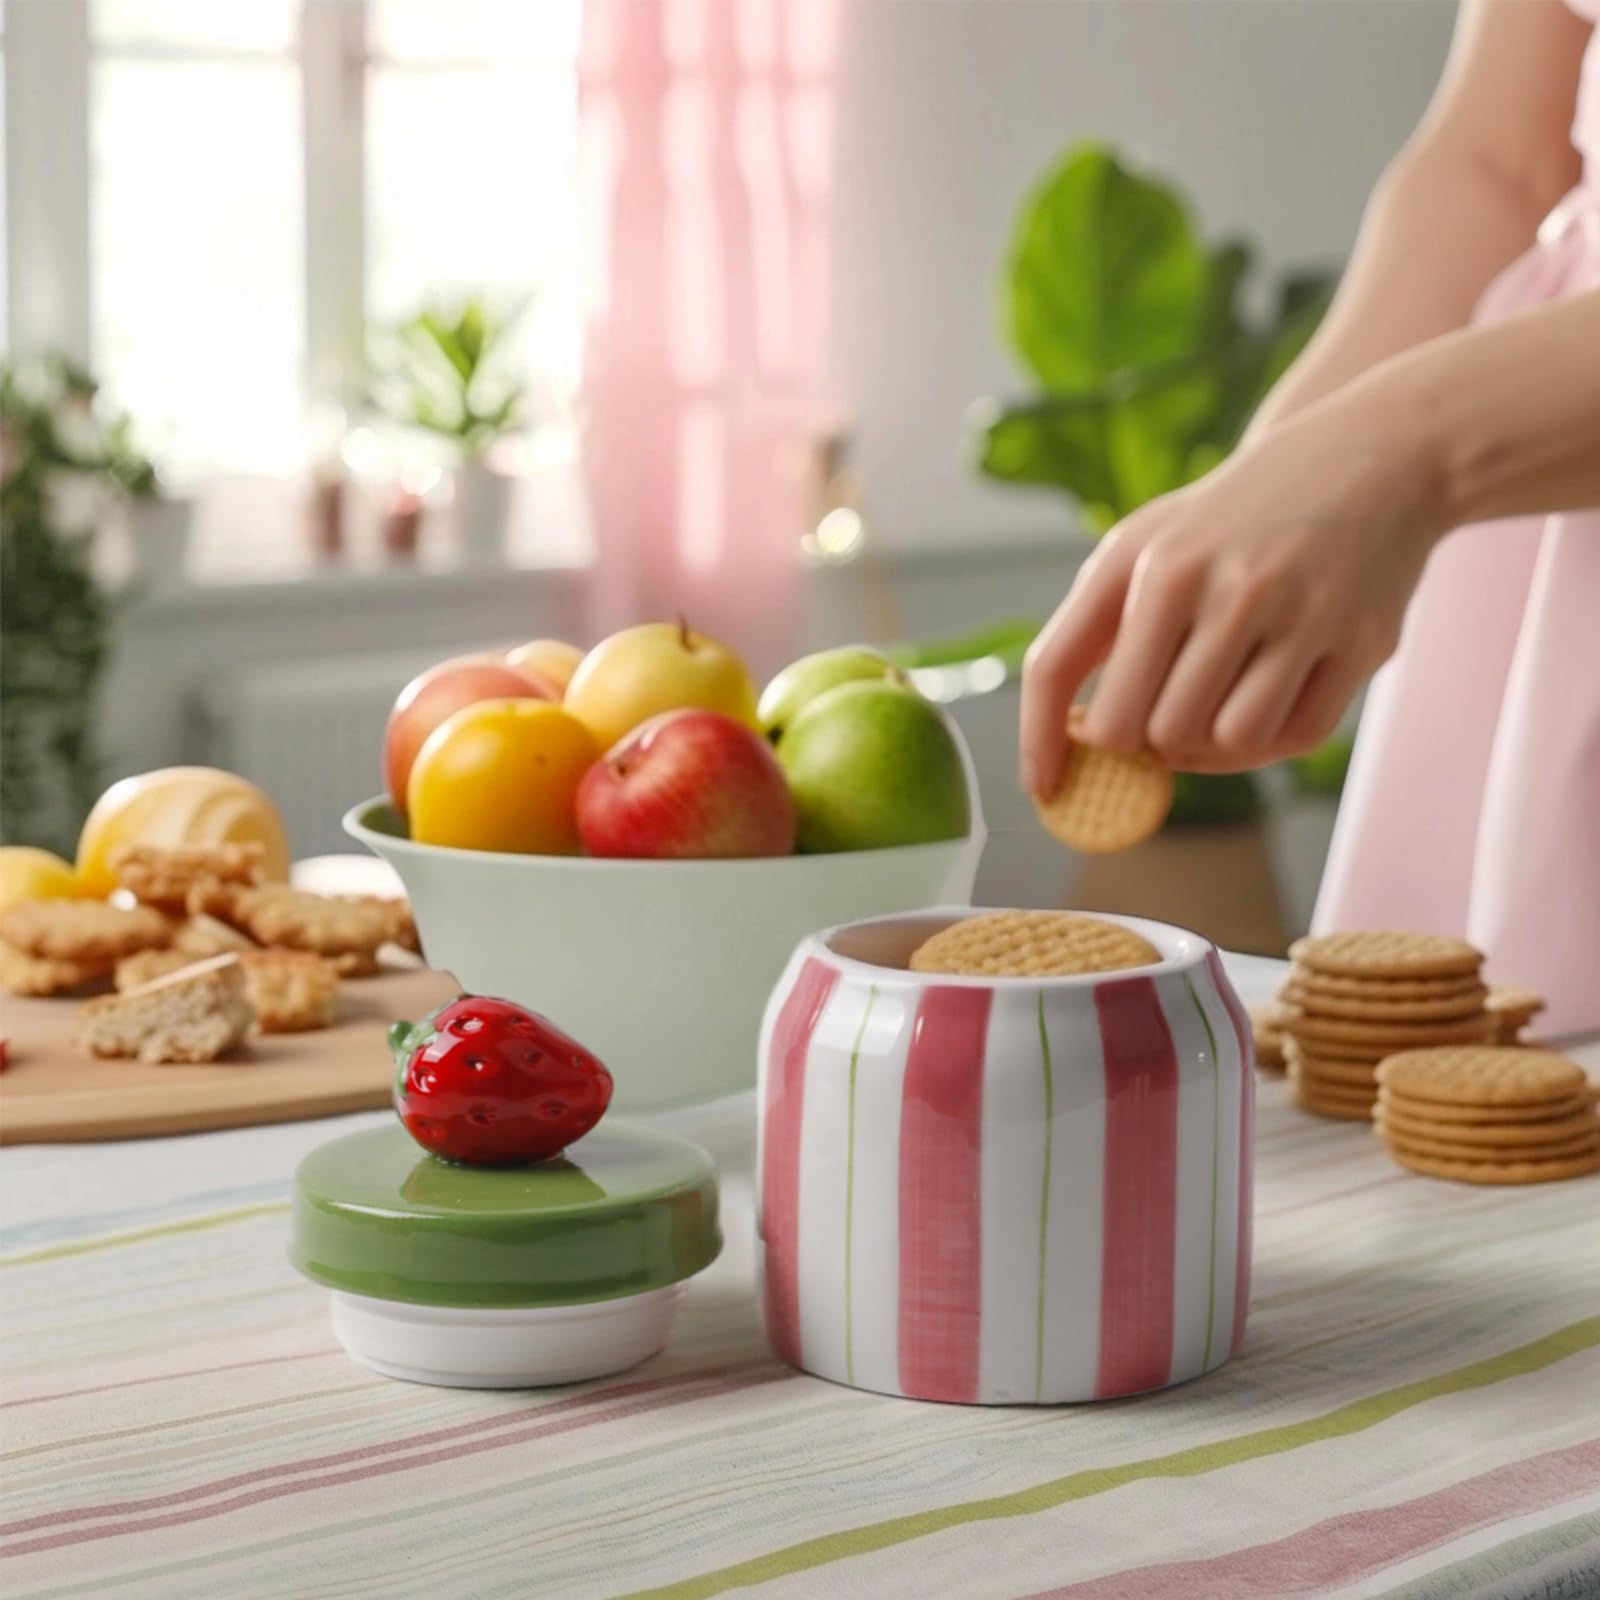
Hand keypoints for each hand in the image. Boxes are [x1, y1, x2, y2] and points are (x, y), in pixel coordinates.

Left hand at [1019, 393, 1446, 791]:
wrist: (1369, 455)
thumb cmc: (1232, 522)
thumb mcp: (1147, 545)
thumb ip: (1096, 628)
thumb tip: (1068, 736)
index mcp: (1151, 563)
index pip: (1058, 670)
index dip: (1039, 742)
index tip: (1043, 788)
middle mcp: (1223, 586)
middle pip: (1143, 731)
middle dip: (1144, 742)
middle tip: (1162, 718)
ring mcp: (1299, 614)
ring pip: (1222, 743)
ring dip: (1213, 743)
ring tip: (1219, 701)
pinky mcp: (1361, 641)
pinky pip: (1293, 736)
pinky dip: (1272, 736)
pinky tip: (1270, 697)